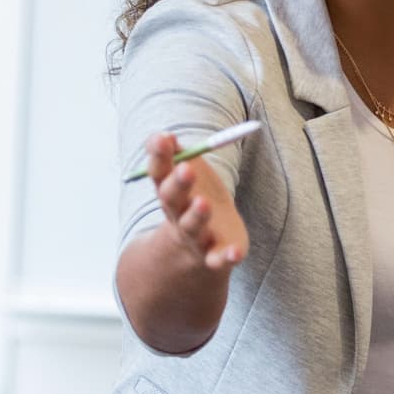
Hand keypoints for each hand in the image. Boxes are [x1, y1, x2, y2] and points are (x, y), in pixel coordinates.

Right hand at [145, 133, 248, 273]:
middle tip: (186, 168)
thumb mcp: (182, 175)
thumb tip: (164, 135)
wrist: (199, 248)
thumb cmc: (192, 200)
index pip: (158, 173)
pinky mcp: (214, 256)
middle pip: (172, 200)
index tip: (164, 138)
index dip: (159, 156)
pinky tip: (235, 252)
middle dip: (178, 184)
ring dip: (197, 216)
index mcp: (168, 192)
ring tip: (202, 203)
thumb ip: (175, 153)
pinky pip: (218, 259)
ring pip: (192, 228)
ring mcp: (195, 237)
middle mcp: (177, 215)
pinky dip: (226, 257)